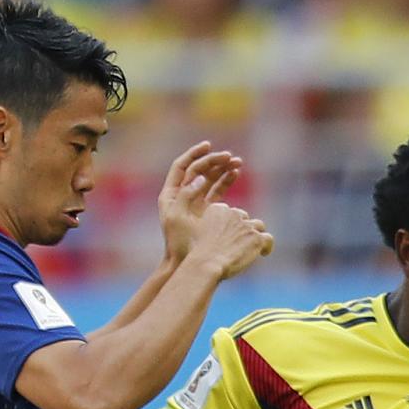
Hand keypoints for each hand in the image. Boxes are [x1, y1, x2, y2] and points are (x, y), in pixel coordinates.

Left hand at [159, 141, 241, 263]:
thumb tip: (200, 177)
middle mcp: (182, 195)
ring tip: (238, 163)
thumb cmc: (178, 243)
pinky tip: (236, 173)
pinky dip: (226, 181)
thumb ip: (187, 195)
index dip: (194, 154)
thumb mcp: (177, 218)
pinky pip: (217, 190)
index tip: (208, 146)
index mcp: (170, 194)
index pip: (182, 166)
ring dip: (222, 168)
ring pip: (209, 178)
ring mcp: (195, 202)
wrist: (183, 263)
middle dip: (214, 161)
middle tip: (229, 156)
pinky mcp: (207, 211)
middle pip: (198, 170)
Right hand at [188, 202, 273, 279]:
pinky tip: (264, 253)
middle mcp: (233, 213)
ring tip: (254, 247)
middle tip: (240, 243)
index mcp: (217, 209)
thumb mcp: (192, 230)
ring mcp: (246, 226)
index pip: (229, 212)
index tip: (228, 235)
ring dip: (255, 235)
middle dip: (243, 228)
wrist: (206, 263)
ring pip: (258, 226)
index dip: (230, 223)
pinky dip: (267, 246)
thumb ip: (205, 225)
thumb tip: (214, 230)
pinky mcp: (256, 238)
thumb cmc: (196, 252)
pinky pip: (268, 238)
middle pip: (244, 218)